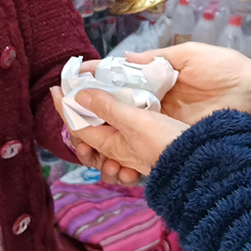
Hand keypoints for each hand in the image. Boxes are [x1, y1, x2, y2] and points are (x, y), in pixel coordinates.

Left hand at [53, 85, 187, 176]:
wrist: (195, 162)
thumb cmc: (164, 141)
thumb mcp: (134, 120)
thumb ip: (107, 107)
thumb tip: (79, 94)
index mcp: (108, 144)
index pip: (76, 124)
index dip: (64, 105)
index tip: (55, 88)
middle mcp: (115, 151)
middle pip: (87, 132)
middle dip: (77, 115)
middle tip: (76, 93)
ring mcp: (129, 151)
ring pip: (104, 134)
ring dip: (97, 119)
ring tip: (96, 100)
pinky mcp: (142, 146)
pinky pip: (120, 135)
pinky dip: (115, 121)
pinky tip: (121, 109)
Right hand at [64, 44, 250, 181]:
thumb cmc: (230, 72)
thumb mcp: (189, 57)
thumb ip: (156, 60)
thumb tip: (123, 59)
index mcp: (157, 83)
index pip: (116, 87)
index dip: (91, 90)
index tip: (67, 89)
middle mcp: (156, 108)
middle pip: (111, 119)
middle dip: (86, 125)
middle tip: (71, 126)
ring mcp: (164, 130)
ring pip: (121, 143)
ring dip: (100, 149)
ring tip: (86, 150)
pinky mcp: (175, 148)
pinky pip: (142, 159)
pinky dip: (124, 165)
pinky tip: (114, 166)